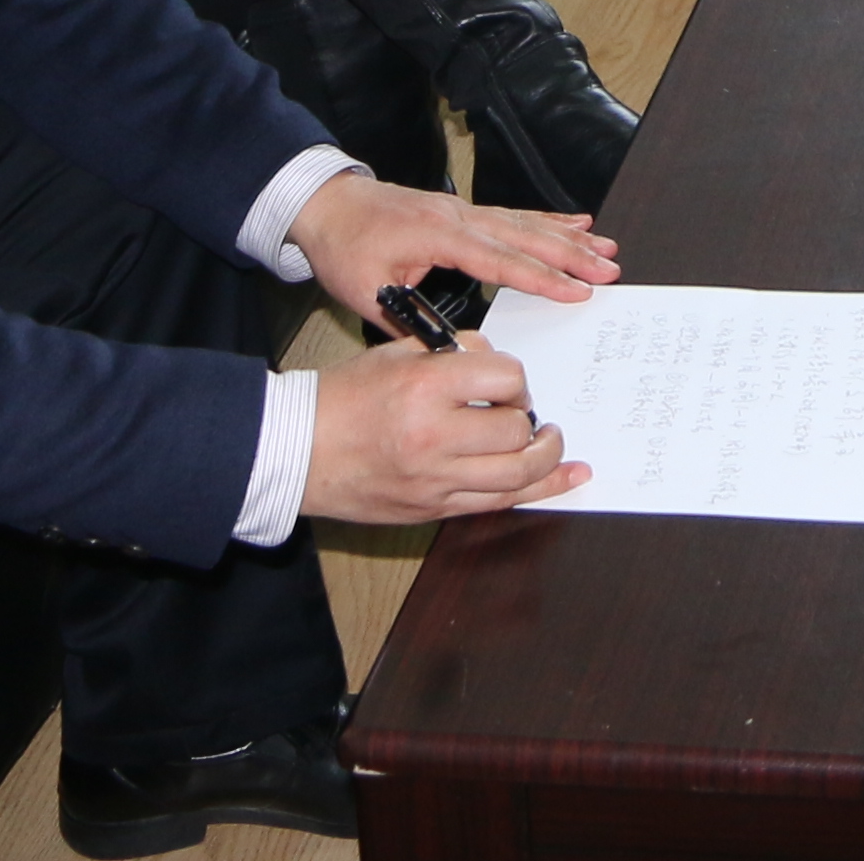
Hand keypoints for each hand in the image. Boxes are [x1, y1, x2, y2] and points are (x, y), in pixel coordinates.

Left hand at [288, 167, 618, 316]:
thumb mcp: (365, 291)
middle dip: (572, 255)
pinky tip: (572, 224)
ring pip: (525, 223)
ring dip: (567, 237)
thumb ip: (409, 319)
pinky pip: (513, 215)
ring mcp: (464, 210)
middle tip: (610, 269)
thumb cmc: (344, 247)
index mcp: (440, 237)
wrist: (327, 205)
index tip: (577, 292)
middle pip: (526, 237)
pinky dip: (546, 220)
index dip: (542, 278)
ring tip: (605, 247)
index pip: (501, 261)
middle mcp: (459, 218)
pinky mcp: (462, 210)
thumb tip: (446, 349)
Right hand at [303, 334, 584, 523]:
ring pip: (518, 474)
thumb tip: (495, 361)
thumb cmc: (341, 400)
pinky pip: (498, 504)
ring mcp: (435, 480)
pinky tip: (567, 477)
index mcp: (423, 389)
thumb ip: (450, 353)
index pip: (503, 377)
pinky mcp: (433, 509)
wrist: (295, 452)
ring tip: (550, 441)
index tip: (507, 381)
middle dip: (528, 415)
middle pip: (515, 428)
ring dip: (546, 456)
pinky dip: (542, 491)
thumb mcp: (393, 355)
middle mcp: (434, 437)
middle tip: (522, 410)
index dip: (514, 376)